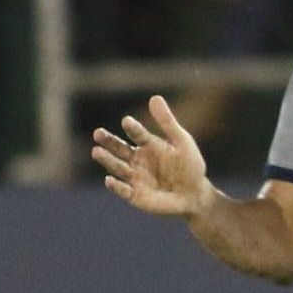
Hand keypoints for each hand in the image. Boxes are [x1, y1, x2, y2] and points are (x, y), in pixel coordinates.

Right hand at [91, 94, 212, 217]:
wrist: (195, 194)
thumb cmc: (189, 166)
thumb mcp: (181, 141)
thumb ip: (167, 122)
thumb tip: (154, 97)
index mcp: (148, 145)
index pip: (137, 133)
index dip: (132, 127)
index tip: (127, 121)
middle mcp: (137, 160)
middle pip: (119, 149)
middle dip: (108, 142)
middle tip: (97, 133)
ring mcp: (135, 178)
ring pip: (117, 168)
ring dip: (107, 160)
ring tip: (96, 151)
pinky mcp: (136, 196)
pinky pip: (124, 191)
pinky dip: (116, 186)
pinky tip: (109, 179)